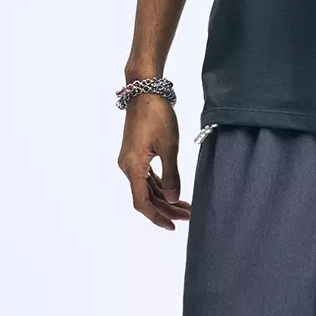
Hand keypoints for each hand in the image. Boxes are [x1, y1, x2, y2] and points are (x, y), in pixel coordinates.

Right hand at [117, 93, 191, 230]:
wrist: (145, 90)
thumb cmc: (157, 115)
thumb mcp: (169, 146)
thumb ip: (171, 174)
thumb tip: (172, 198)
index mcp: (133, 167)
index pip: (142, 202)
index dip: (157, 217)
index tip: (173, 226)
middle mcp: (127, 166)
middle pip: (145, 197)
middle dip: (166, 208)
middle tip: (187, 215)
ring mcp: (130, 159)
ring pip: (146, 187)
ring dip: (164, 197)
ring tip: (184, 206)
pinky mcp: (135, 152)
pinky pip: (146, 176)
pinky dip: (159, 185)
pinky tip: (171, 189)